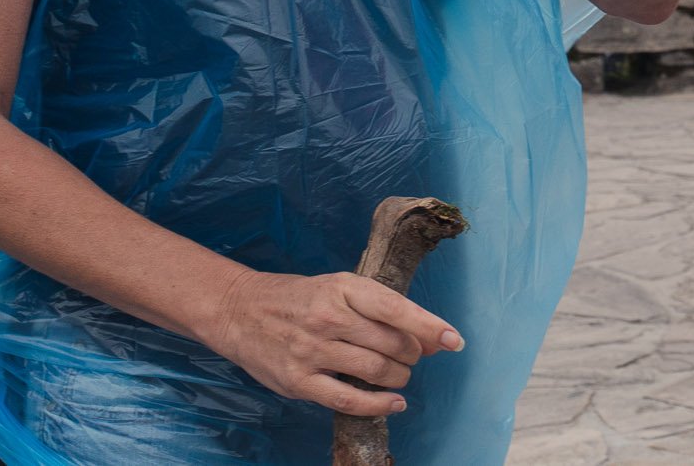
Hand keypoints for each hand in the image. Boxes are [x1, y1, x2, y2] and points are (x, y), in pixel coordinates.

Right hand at [203, 268, 459, 419]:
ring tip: (399, 375)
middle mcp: (329, 317)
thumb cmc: (299, 297)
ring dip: (399, 377)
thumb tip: (431, 338)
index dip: (430, 326)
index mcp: (343, 287)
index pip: (397, 308)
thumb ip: (381, 310)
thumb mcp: (339, 289)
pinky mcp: (299, 381)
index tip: (454, 341)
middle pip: (391, 343)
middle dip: (412, 354)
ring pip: (375, 370)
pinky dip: (378, 404)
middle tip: (411, 356)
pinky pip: (349, 399)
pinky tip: (394, 403)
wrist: (239, 310)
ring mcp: (312, 350)